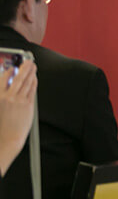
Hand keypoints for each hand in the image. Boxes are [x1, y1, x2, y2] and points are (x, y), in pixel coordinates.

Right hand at [0, 61, 36, 176]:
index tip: (13, 67)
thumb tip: (8, 83)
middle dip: (24, 67)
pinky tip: (34, 78)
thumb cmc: (2, 124)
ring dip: (31, 72)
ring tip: (33, 66)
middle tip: (28, 61)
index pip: (4, 78)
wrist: (9, 137)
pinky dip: (34, 82)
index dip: (10, 70)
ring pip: (27, 82)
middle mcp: (8, 97)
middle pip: (18, 77)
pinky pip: (32, 90)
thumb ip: (3, 94)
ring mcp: (19, 100)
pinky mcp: (28, 105)